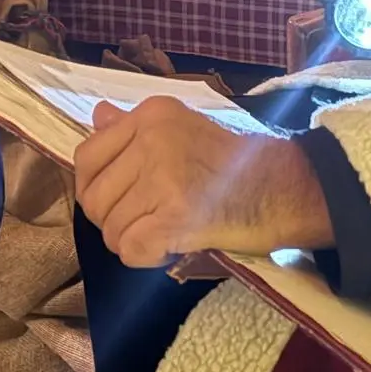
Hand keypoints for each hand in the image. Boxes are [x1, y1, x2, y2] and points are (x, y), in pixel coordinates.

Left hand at [75, 97, 333, 267]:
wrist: (284, 187)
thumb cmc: (235, 161)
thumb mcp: (183, 127)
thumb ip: (135, 127)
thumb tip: (98, 114)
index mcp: (151, 114)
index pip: (86, 156)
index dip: (94, 187)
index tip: (119, 199)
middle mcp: (152, 139)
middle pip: (94, 197)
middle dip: (113, 220)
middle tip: (144, 222)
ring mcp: (163, 177)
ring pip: (111, 229)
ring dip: (133, 241)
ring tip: (164, 233)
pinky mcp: (176, 215)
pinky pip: (131, 249)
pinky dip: (147, 258)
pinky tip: (170, 247)